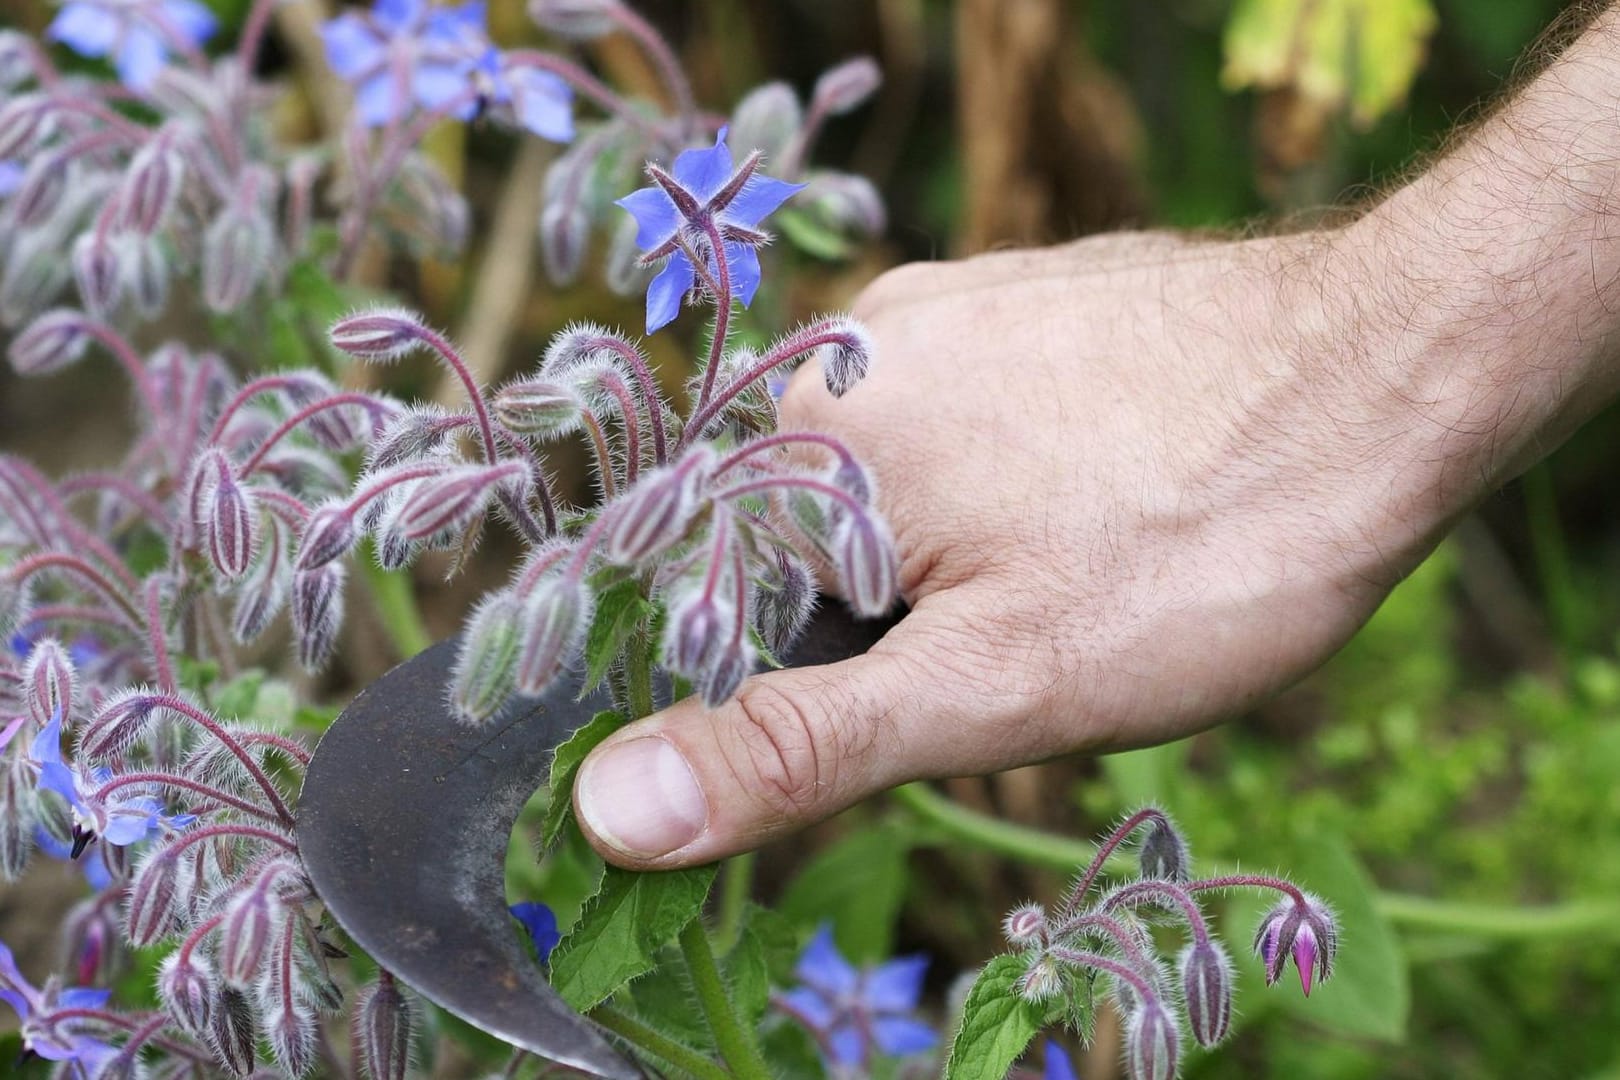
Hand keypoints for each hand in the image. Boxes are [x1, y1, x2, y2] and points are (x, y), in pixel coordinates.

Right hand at [572, 228, 1465, 867]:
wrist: (1403, 372)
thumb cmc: (1207, 543)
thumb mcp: (991, 686)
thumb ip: (792, 744)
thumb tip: (608, 807)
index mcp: (805, 435)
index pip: (709, 597)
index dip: (792, 684)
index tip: (920, 705)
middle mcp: (849, 343)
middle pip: (799, 536)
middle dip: (885, 621)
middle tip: (1027, 640)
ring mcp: (943, 306)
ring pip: (883, 484)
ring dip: (946, 558)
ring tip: (1082, 570)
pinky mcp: (1018, 299)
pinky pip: (956, 420)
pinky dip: (998, 486)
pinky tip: (1099, 506)